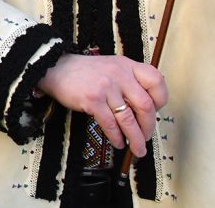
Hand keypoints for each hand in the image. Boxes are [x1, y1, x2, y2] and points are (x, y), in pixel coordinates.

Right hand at [37, 54, 167, 158]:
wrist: (54, 68)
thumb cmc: (83, 72)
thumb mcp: (110, 67)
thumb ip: (128, 81)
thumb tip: (145, 109)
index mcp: (127, 65)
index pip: (156, 80)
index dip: (160, 99)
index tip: (156, 111)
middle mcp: (119, 74)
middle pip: (145, 105)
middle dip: (148, 126)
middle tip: (147, 136)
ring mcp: (106, 87)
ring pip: (129, 119)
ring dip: (136, 139)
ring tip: (137, 148)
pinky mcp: (92, 100)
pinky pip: (110, 124)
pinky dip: (116, 137)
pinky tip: (118, 142)